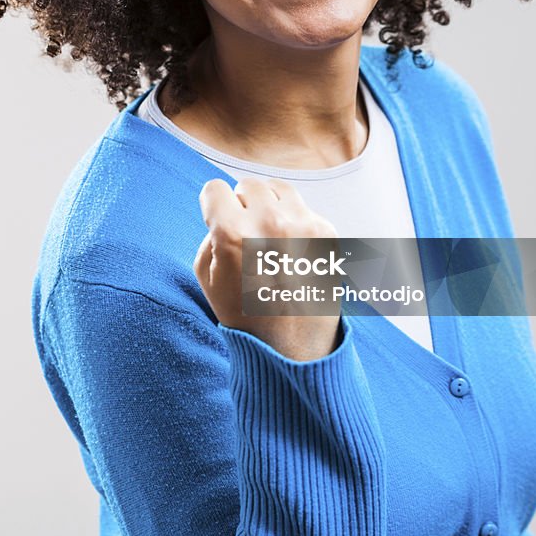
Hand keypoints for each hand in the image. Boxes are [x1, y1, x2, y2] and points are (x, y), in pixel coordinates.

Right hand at [194, 177, 341, 360]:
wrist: (294, 350)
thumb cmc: (246, 316)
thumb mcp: (207, 278)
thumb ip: (211, 233)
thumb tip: (227, 208)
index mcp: (234, 235)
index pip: (215, 189)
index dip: (213, 206)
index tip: (218, 220)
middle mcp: (271, 224)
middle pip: (248, 184)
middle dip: (242, 205)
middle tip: (245, 234)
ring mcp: (304, 226)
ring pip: (279, 189)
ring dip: (270, 207)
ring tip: (269, 238)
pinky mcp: (327, 232)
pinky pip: (304, 209)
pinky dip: (295, 223)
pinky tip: (291, 252)